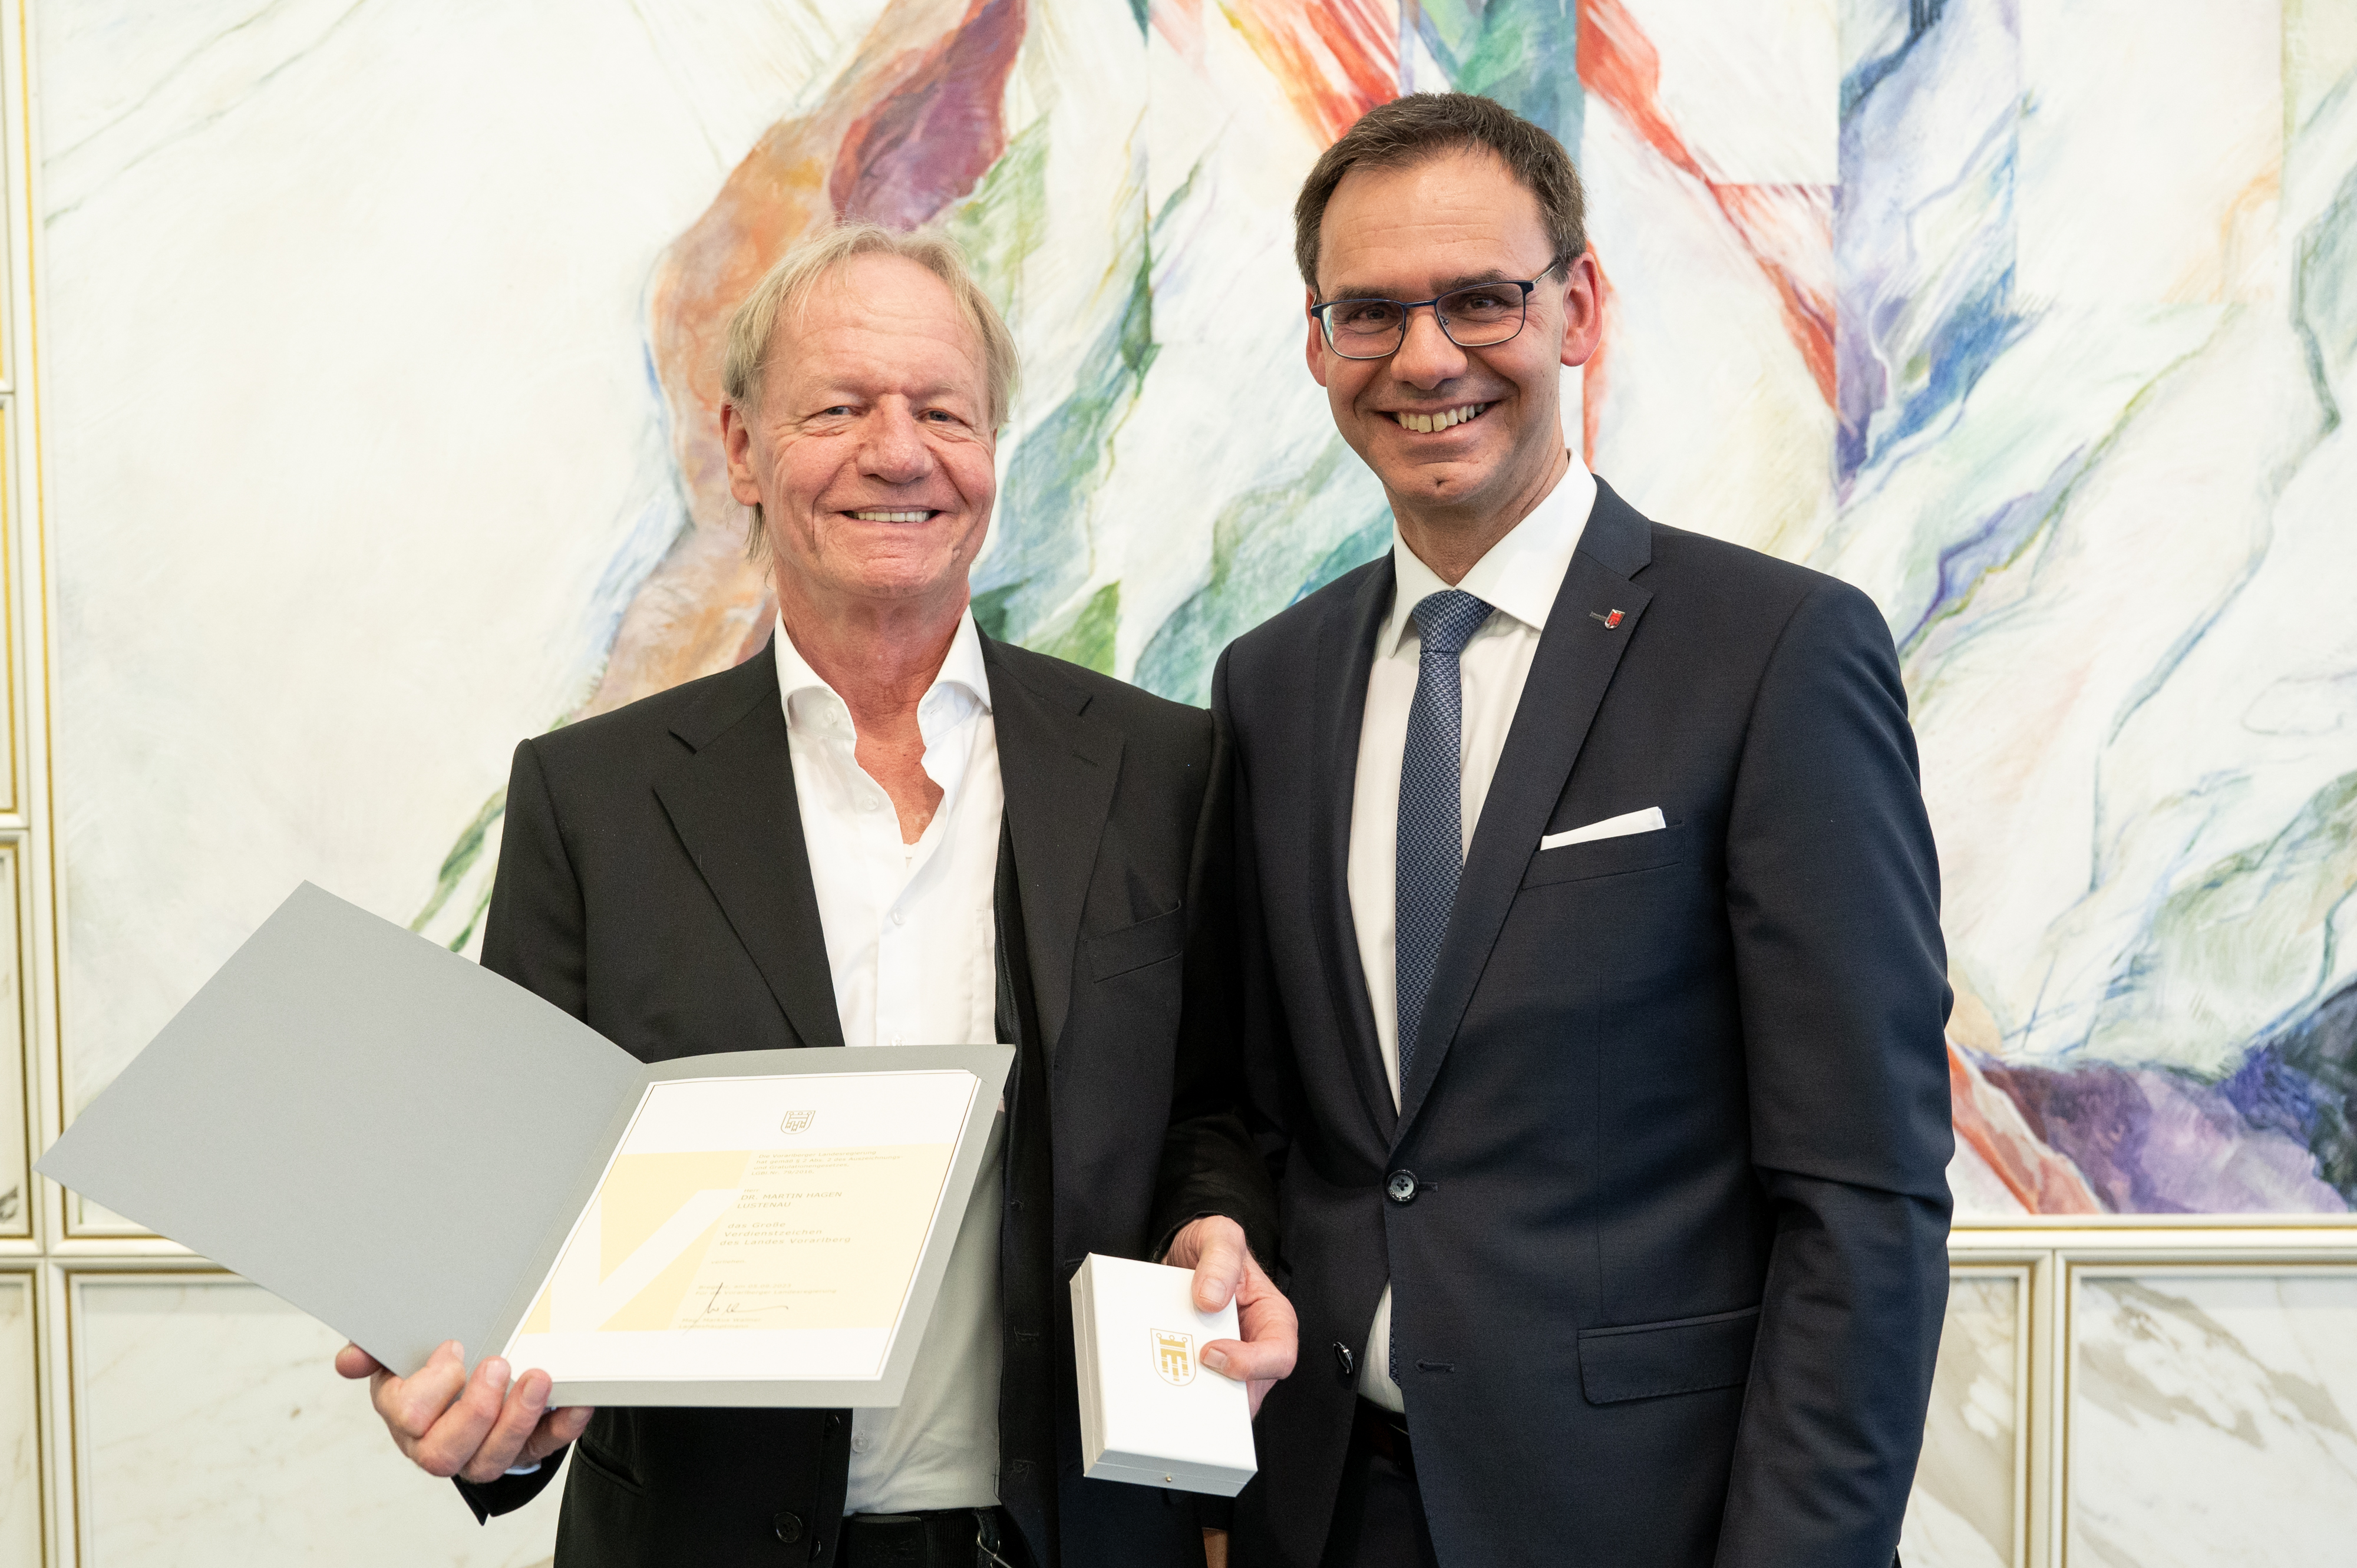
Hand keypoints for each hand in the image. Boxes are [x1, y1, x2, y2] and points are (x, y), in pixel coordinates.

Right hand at [334, 1339, 592, 1483]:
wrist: (469, 1376)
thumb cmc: (429, 1362)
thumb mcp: (399, 1348)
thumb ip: (376, 1348)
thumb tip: (349, 1360)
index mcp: (404, 1415)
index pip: (409, 1417)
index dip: (432, 1386)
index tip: (454, 1346)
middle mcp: (438, 1443)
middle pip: (446, 1452)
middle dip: (475, 1409)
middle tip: (498, 1363)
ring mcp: (482, 1452)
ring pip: (493, 1459)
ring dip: (518, 1419)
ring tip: (539, 1378)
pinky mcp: (524, 1449)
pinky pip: (544, 1447)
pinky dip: (563, 1426)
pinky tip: (578, 1402)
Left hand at [1166, 1216, 1297, 1415]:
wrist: (1184, 1253)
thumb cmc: (1212, 1247)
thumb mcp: (1220, 1236)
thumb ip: (1221, 1259)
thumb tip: (1211, 1298)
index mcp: (1273, 1318)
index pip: (1279, 1356)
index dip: (1249, 1363)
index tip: (1210, 1352)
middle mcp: (1254, 1346)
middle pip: (1247, 1390)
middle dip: (1215, 1393)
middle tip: (1180, 1379)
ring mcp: (1227, 1362)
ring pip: (1218, 1398)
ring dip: (1191, 1396)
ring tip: (1162, 1383)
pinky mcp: (1201, 1368)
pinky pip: (1192, 1389)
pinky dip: (1175, 1387)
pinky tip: (1154, 1377)